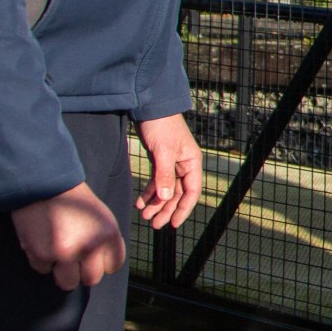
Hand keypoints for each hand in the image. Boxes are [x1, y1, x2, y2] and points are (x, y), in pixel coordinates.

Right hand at [11, 183, 126, 290]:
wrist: (45, 184)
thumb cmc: (76, 202)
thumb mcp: (103, 218)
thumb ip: (107, 243)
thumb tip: (103, 267)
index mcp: (108, 236)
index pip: (113, 266)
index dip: (102, 261)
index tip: (94, 253)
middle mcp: (88, 247)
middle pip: (91, 280)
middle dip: (83, 272)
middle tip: (75, 260)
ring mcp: (63, 253)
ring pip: (67, 283)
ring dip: (62, 271)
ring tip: (58, 253)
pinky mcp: (39, 254)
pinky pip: (43, 271)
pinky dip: (42, 261)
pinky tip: (43, 243)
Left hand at [136, 113, 203, 229]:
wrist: (150, 106)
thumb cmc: (161, 126)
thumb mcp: (163, 152)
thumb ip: (164, 175)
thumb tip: (165, 199)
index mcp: (191, 163)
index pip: (191, 192)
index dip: (183, 209)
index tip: (172, 224)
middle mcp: (184, 165)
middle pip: (177, 194)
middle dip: (166, 209)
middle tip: (154, 224)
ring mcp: (171, 163)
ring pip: (165, 189)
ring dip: (156, 203)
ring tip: (144, 215)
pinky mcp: (159, 160)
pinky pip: (156, 181)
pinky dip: (149, 192)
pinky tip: (140, 202)